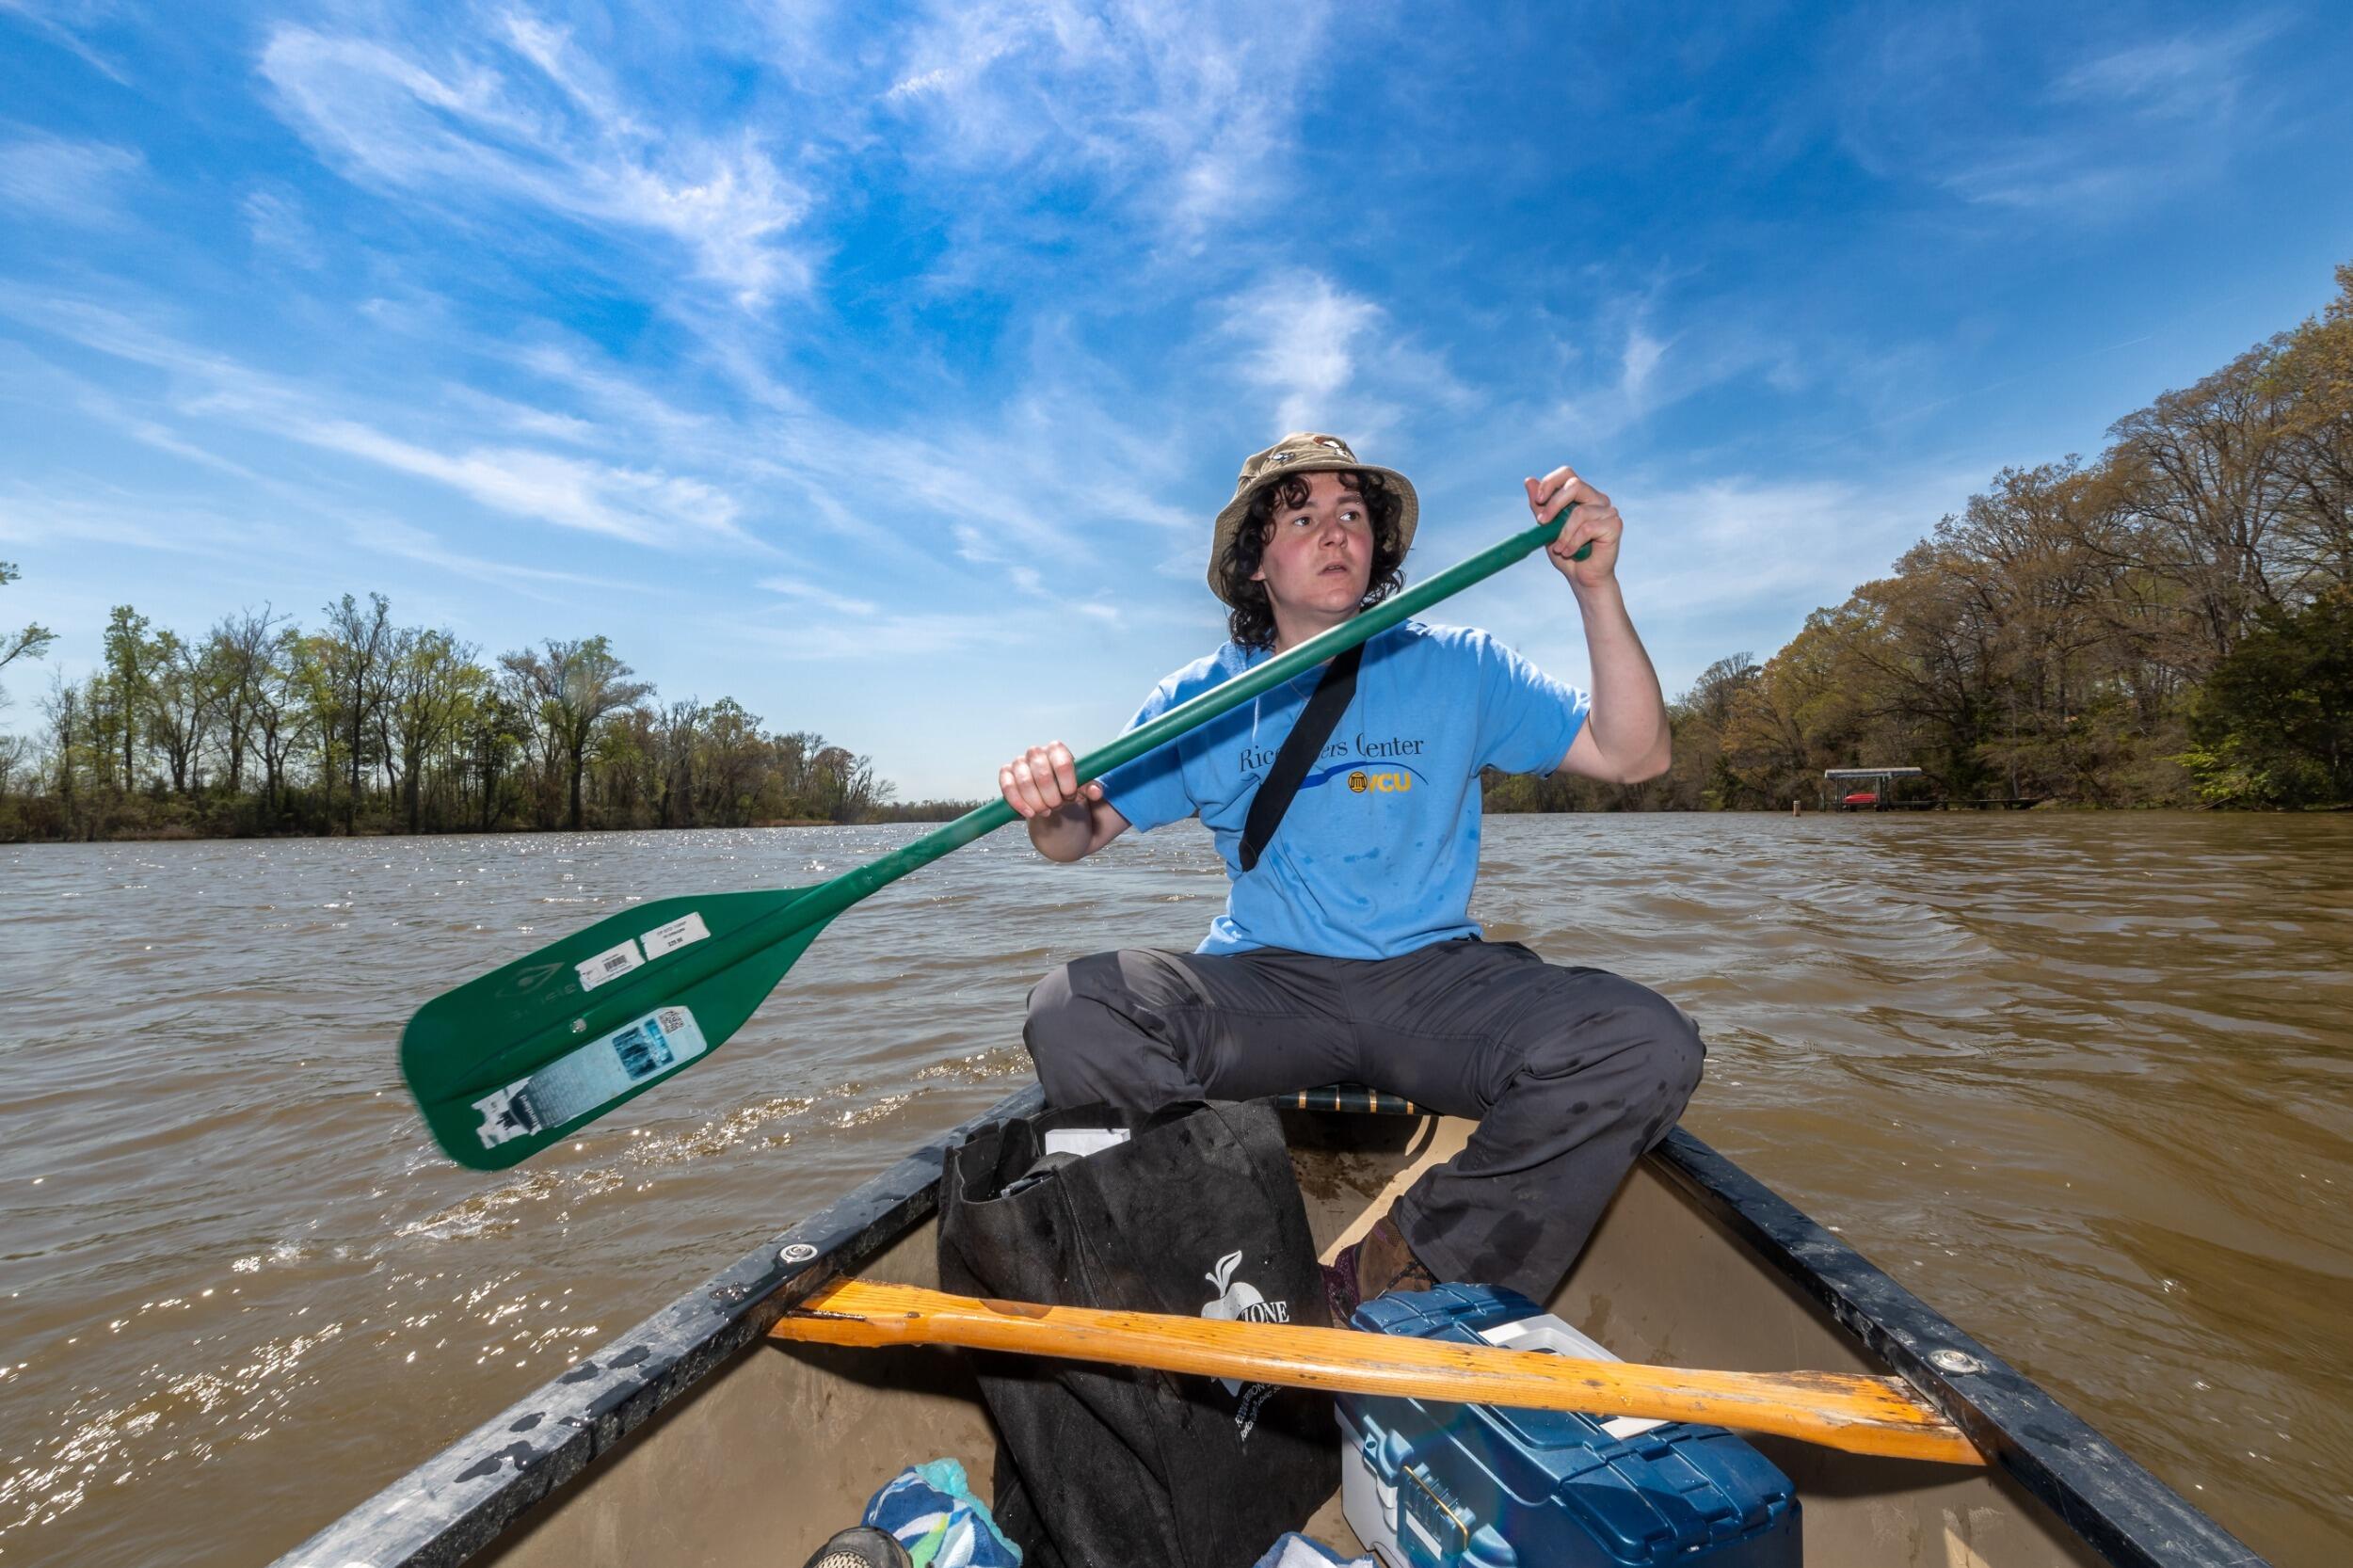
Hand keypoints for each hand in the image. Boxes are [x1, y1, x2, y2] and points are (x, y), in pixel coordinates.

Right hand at [998, 741, 1102, 819]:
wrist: (1050, 799)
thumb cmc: (1068, 789)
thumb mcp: (1083, 790)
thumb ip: (1091, 789)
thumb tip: (1096, 792)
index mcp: (1057, 750)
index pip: (1062, 762)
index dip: (1067, 782)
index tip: (1071, 796)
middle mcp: (1037, 752)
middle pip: (1042, 773)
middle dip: (1051, 796)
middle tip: (1058, 806)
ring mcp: (1019, 762)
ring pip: (1024, 781)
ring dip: (1036, 802)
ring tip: (1046, 812)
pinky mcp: (1006, 773)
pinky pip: (1007, 786)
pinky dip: (1017, 802)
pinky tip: (1029, 813)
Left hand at [1524, 467, 1621, 588]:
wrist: (1583, 577)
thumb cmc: (1566, 552)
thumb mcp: (1547, 528)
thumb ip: (1540, 506)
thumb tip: (1529, 480)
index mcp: (1581, 495)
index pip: (1567, 474)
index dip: (1551, 482)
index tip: (1538, 500)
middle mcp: (1596, 498)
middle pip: (1575, 485)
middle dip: (1554, 504)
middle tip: (1541, 523)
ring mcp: (1608, 510)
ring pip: (1580, 512)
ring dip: (1563, 534)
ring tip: (1559, 549)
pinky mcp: (1615, 525)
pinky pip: (1589, 528)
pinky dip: (1574, 542)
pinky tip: (1570, 552)